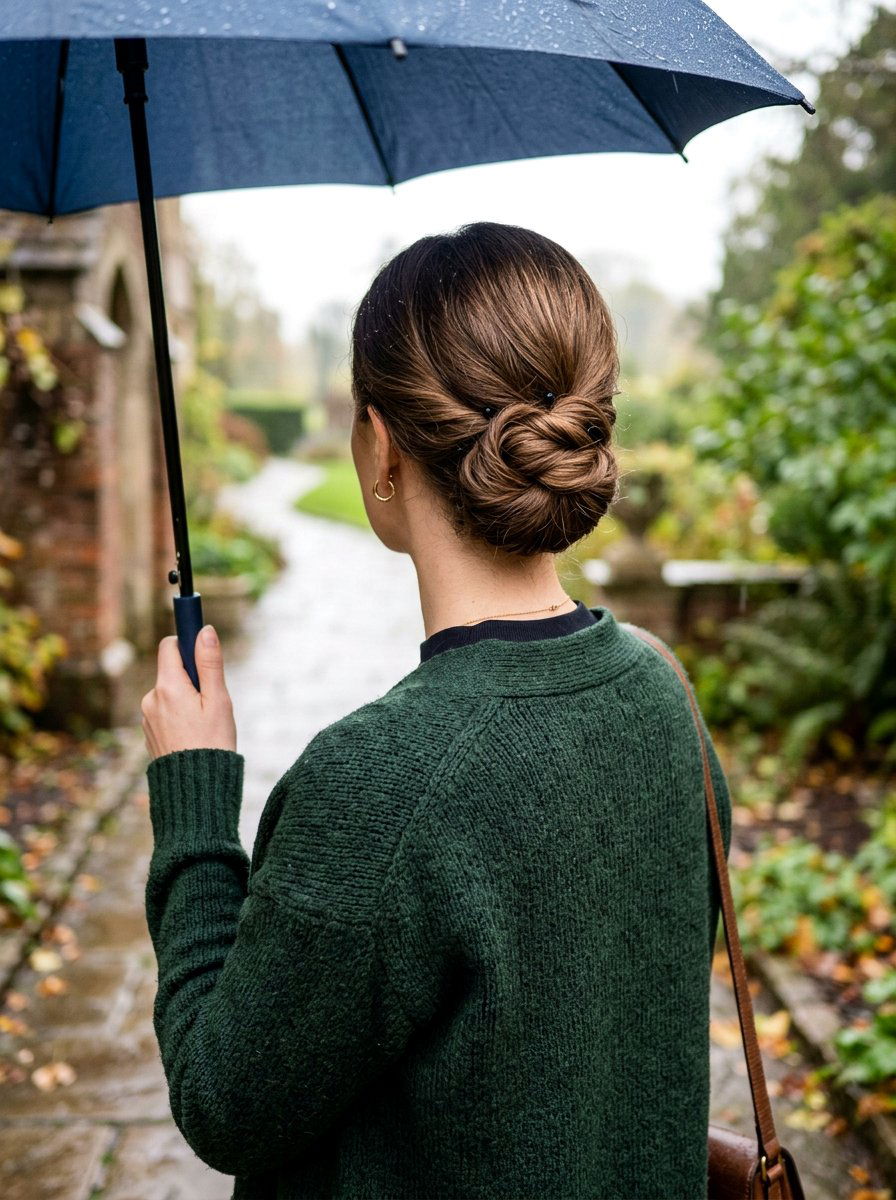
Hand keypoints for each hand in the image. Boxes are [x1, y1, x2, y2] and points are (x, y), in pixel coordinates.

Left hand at [141, 625, 237, 761]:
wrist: (196, 790)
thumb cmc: (213, 743)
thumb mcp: (218, 700)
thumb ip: (210, 663)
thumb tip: (204, 631)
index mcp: (168, 687)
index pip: (169, 646)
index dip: (187, 642)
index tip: (202, 648)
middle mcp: (151, 699)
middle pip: (171, 671)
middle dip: (191, 677)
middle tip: (212, 700)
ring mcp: (148, 717)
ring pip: (169, 693)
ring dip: (186, 698)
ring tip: (204, 723)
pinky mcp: (149, 732)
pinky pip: (165, 712)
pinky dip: (179, 715)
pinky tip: (194, 734)